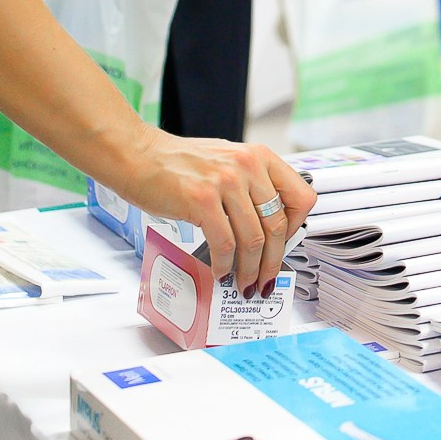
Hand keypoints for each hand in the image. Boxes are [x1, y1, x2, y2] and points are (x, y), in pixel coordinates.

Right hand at [110, 132, 314, 290]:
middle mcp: (248, 166)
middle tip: (265, 280)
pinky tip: (220, 271)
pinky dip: (225, 264)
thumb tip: (266, 228)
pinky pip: (224, 243)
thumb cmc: (178, 163)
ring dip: (249, 270)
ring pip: (252, 239)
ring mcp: (225, 182)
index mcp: (260, 157)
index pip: (301, 198)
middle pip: (276, 226)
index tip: (283, 245)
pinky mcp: (202, 200)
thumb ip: (250, 188)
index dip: (296, 229)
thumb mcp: (227, 163)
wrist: (139, 155)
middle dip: (272, 262)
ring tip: (242, 283)